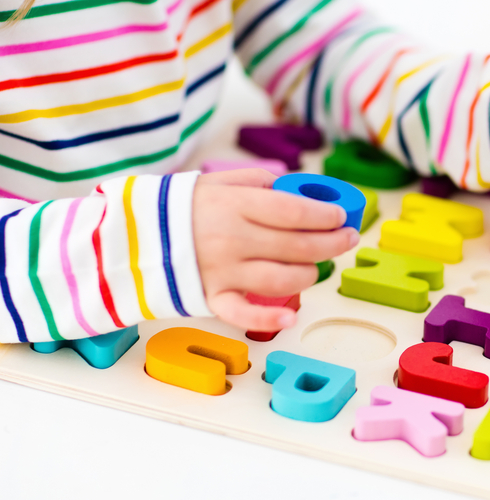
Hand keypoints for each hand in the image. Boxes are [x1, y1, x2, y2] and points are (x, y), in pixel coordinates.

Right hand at [193, 169, 358, 330]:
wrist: (131, 236)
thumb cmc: (183, 207)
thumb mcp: (218, 181)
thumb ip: (258, 183)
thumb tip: (296, 189)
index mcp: (234, 205)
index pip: (292, 211)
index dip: (324, 215)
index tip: (340, 216)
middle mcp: (231, 238)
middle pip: (296, 245)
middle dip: (331, 243)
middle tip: (347, 238)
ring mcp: (221, 271)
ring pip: (281, 279)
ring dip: (309, 273)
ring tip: (318, 265)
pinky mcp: (211, 298)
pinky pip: (242, 314)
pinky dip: (267, 318)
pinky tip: (291, 316)